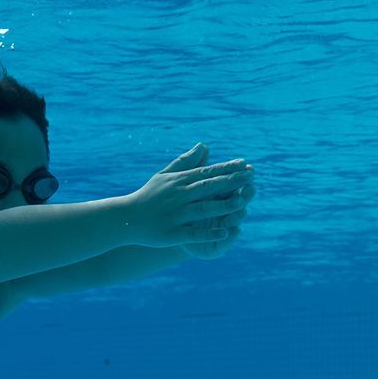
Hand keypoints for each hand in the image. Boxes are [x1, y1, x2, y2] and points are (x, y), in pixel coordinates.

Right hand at [125, 143, 253, 247]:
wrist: (126, 218)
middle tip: (252, 176)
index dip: (227, 168)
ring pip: (202, 209)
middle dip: (231, 182)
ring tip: (243, 202)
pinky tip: (225, 232)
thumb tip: (205, 145)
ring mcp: (174, 215)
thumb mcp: (165, 175)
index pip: (206, 172)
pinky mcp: (171, 233)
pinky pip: (192, 233)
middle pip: (208, 187)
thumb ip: (186, 161)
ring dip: (223, 206)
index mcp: (178, 181)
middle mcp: (177, 196)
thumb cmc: (149, 195)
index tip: (245, 164)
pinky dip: (208, 232)